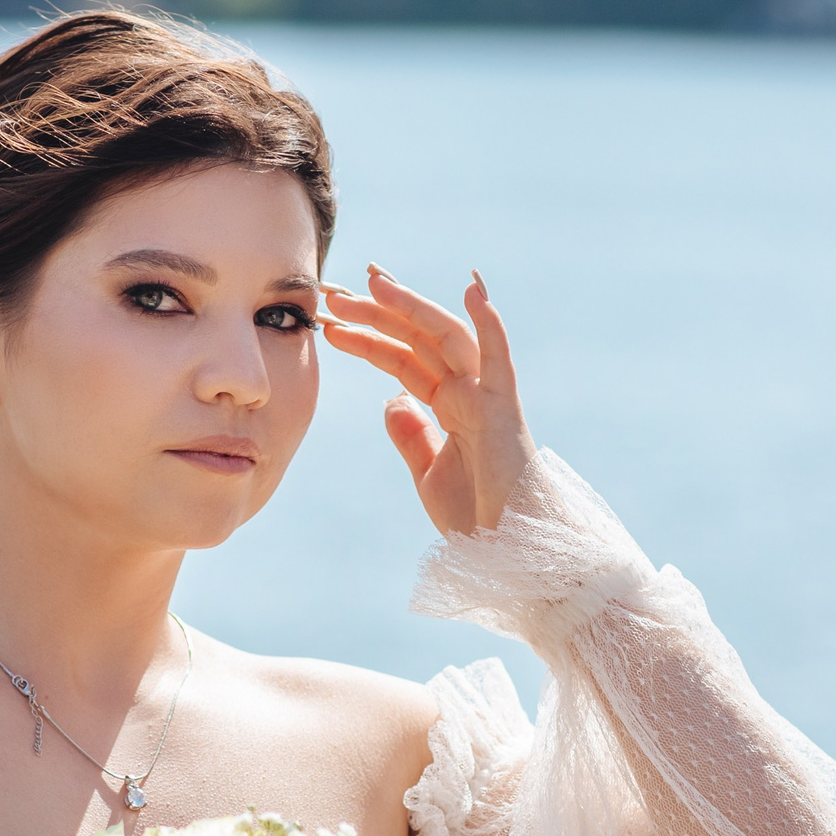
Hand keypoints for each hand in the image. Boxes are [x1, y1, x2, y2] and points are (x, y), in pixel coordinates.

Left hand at [321, 264, 535, 533]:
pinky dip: (489, 323)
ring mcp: (486, 397)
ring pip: (446, 337)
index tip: (330, 319)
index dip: (368, 336)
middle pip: (417, 339)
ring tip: (372, 283)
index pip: (403, 359)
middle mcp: (467, 392)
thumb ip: (411, 434)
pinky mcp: (503, 410)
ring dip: (411, 307)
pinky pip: (498, 359)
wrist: (505, 552)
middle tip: (333, 292)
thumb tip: (392, 400)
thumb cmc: (475, 518)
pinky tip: (472, 290)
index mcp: (450, 406)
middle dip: (377, 313)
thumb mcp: (428, 472)